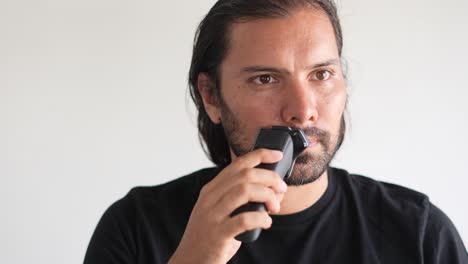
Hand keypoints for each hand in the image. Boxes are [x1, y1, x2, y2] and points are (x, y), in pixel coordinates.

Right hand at [169, 149, 287, 263]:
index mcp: (211, 190)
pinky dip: (261, 218)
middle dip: (270, 178)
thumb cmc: (209, 238)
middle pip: (245, 174)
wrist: (189, 262)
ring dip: (267, 195)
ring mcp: (212, 216)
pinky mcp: (218, 234)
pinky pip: (244, 219)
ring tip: (275, 206)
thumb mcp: (220, 212)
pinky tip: (266, 223)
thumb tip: (274, 191)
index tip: (277, 154)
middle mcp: (210, 198)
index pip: (237, 164)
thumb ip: (241, 200)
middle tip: (281, 189)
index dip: (260, 155)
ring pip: (245, 191)